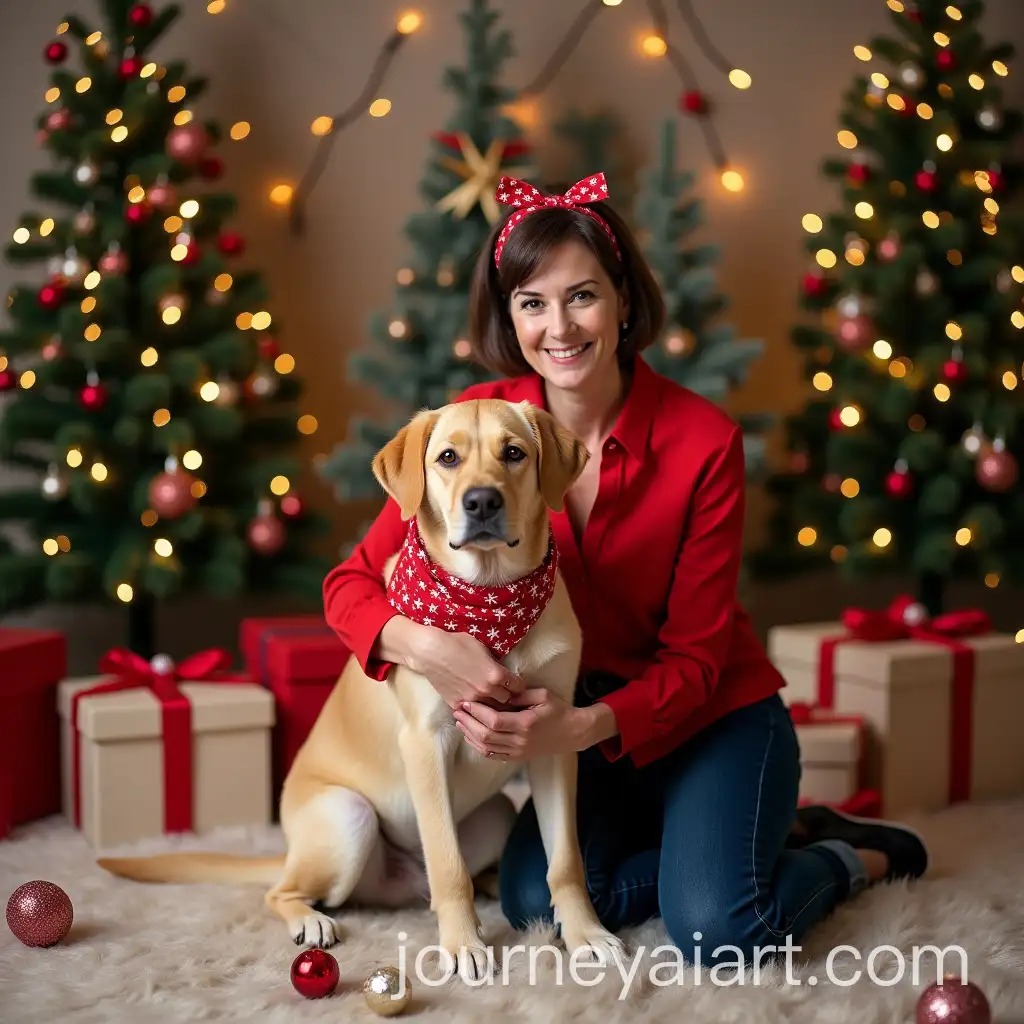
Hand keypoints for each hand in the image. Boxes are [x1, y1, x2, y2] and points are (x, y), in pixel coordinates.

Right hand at [407, 625, 525, 710]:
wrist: (431, 651)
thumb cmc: (457, 643)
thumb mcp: (482, 648)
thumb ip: (494, 663)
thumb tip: (501, 671)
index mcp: (496, 675)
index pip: (518, 687)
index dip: (518, 686)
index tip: (516, 685)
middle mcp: (486, 690)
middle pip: (507, 701)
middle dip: (508, 697)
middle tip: (505, 694)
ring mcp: (471, 700)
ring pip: (490, 711)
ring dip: (491, 706)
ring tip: (491, 702)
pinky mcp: (457, 704)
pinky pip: (471, 713)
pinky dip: (473, 710)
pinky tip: (474, 706)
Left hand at [454, 687, 586, 759]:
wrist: (573, 732)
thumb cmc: (559, 710)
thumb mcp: (543, 695)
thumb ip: (520, 694)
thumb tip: (500, 691)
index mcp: (526, 724)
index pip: (494, 720)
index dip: (477, 712)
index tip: (466, 702)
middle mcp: (520, 741)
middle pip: (486, 735)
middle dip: (468, 722)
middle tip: (457, 710)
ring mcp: (519, 751)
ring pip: (487, 748)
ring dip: (470, 734)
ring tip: (460, 722)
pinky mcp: (518, 757)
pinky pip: (494, 755)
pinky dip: (479, 747)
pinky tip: (471, 736)